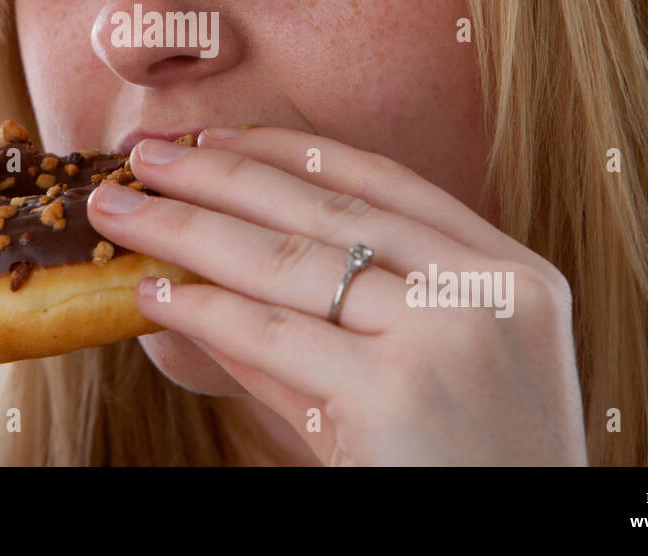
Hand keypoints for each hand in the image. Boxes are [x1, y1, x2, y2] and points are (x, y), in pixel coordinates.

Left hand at [87, 126, 586, 464]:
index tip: (216, 134)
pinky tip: (153, 294)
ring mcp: (443, 338)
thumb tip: (227, 263)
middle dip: (220, 174)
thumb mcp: (447, 370)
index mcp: (513, 274)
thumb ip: (359, 313)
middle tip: (145, 156)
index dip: (288, 151)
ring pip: (286, 261)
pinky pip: (270, 336)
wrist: (526, 553)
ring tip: (120, 211)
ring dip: (188, 230)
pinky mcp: (392, 396)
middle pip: (325, 209)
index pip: (384, 182)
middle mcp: (486, 292)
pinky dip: (201, 309)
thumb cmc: (472, 473)